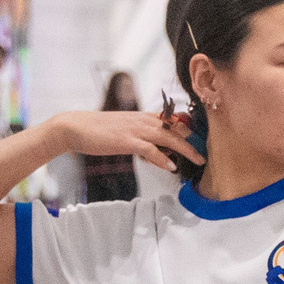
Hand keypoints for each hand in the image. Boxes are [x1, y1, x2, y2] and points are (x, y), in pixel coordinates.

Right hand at [56, 108, 198, 170]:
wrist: (75, 127)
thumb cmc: (99, 130)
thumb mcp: (125, 130)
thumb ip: (143, 137)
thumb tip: (158, 151)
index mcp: (144, 117)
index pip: (173, 120)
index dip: (189, 129)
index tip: (203, 139)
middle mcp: (143, 120)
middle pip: (176, 129)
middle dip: (194, 140)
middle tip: (208, 152)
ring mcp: (136, 129)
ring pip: (168, 137)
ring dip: (186, 149)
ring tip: (198, 160)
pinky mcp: (126, 140)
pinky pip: (150, 149)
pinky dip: (162, 158)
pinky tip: (171, 166)